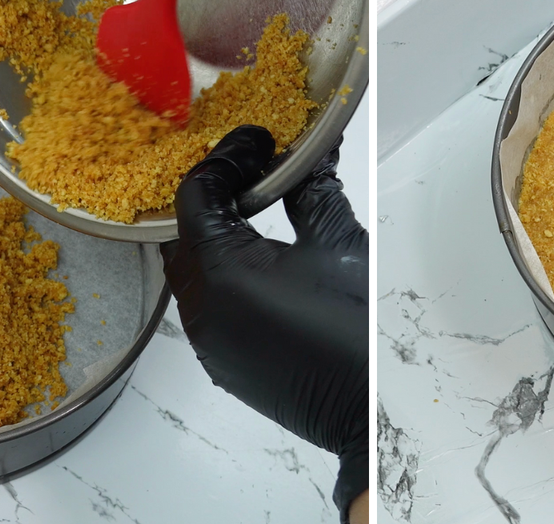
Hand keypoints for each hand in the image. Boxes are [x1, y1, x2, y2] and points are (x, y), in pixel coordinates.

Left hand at [161, 125, 368, 520]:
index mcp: (224, 271)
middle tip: (252, 169)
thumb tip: (308, 154)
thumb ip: (312, 191)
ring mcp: (207, 339)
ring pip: (189, 267)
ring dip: (214, 233)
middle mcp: (201, 307)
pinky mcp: (221, 360)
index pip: (197, 194)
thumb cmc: (361, 334)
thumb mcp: (340, 245)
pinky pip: (203, 301)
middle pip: (183, 230)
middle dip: (213, 193)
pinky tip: (258, 257)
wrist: (371, 411)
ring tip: (255, 206)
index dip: (227, 158)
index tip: (257, 142)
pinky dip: (220, 270)